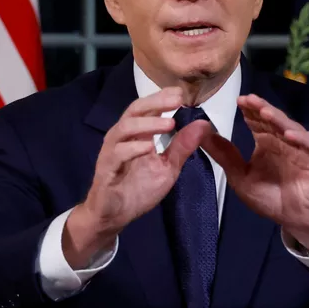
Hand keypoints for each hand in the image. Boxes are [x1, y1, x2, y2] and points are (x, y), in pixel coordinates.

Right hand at [63, 87, 213, 267]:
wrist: (114, 215)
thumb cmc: (138, 189)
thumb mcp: (168, 168)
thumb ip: (182, 147)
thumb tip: (203, 124)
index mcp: (137, 134)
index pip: (148, 108)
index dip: (163, 98)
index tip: (182, 92)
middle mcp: (122, 137)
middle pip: (135, 110)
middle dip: (156, 102)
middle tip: (177, 99)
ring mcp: (112, 151)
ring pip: (124, 128)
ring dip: (148, 124)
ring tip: (169, 123)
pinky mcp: (105, 169)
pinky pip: (116, 154)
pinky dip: (133, 148)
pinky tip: (149, 147)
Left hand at [202, 94, 308, 252]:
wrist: (295, 218)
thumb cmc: (269, 197)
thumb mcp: (240, 177)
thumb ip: (225, 156)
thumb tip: (204, 135)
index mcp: (266, 142)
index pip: (257, 121)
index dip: (249, 110)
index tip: (238, 100)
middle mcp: (283, 140)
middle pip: (272, 119)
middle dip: (261, 108)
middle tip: (248, 99)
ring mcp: (301, 148)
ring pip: (290, 127)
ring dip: (278, 119)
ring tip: (265, 112)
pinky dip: (300, 139)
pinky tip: (288, 135)